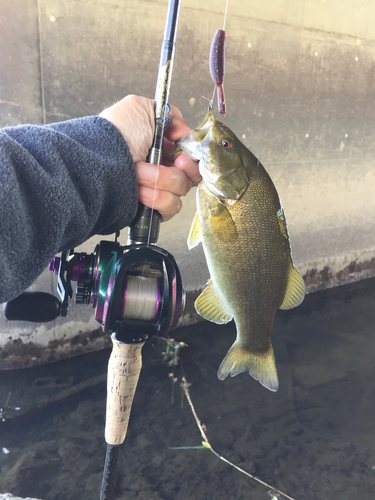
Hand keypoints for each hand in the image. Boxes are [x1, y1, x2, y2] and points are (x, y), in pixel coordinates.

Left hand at [100, 95, 200, 220]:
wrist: (95, 166)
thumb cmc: (113, 136)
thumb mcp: (139, 108)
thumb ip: (168, 115)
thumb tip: (184, 130)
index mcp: (160, 146)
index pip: (191, 155)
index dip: (191, 156)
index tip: (182, 155)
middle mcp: (160, 167)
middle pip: (190, 175)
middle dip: (180, 169)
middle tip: (164, 162)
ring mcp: (157, 189)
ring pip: (180, 191)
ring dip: (160, 180)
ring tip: (138, 173)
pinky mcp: (152, 209)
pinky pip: (170, 207)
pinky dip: (156, 198)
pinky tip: (139, 191)